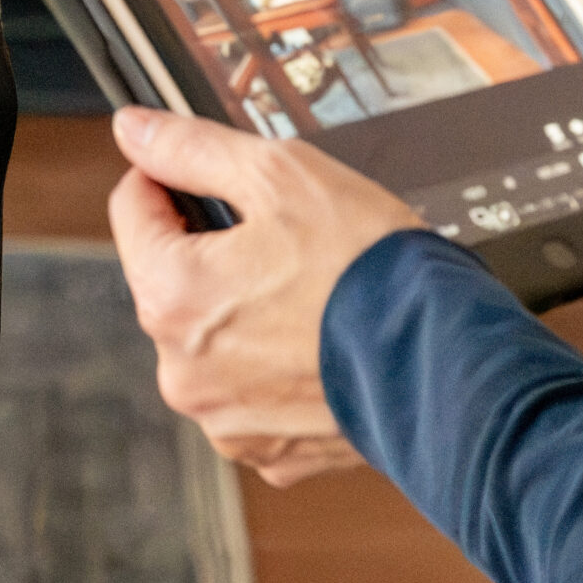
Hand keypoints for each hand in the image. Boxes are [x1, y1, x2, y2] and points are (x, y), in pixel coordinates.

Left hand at [107, 107, 424, 485]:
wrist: (451, 363)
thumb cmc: (372, 271)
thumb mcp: (281, 175)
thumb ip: (193, 149)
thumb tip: (136, 131)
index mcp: (172, 298)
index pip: (131, 211)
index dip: (168, 178)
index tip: (204, 174)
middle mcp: (183, 372)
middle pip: (172, 279)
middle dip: (215, 250)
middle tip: (284, 237)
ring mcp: (227, 419)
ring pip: (215, 338)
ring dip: (246, 311)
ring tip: (312, 291)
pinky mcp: (270, 450)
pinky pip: (255, 390)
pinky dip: (280, 365)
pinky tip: (322, 340)